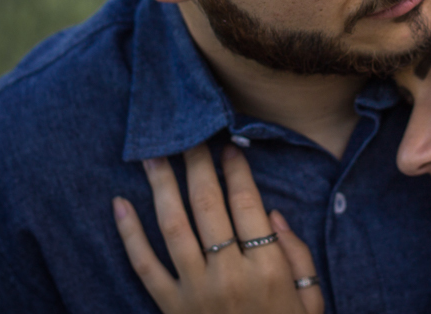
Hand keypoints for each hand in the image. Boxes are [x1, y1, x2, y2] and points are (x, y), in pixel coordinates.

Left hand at [113, 144, 323, 313]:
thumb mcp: (311, 299)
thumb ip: (297, 254)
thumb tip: (271, 214)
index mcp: (267, 269)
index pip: (247, 203)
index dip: (237, 170)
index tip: (229, 145)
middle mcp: (228, 275)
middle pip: (208, 205)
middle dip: (197, 164)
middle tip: (189, 134)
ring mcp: (194, 292)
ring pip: (172, 226)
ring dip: (160, 185)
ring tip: (151, 153)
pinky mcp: (169, 309)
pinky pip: (143, 267)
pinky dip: (129, 234)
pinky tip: (119, 204)